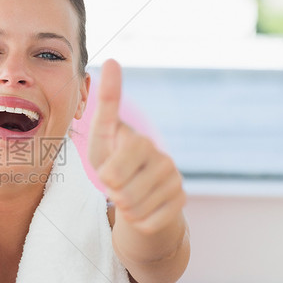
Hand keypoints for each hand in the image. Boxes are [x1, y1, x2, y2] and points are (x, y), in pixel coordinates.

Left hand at [87, 59, 185, 235]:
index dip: (106, 177)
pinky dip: (138, 221)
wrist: (136, 192)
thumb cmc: (113, 160)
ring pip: (135, 210)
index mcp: (141, 142)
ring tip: (128, 195)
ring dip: (125, 208)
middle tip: (117, 186)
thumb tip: (112, 59)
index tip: (108, 173)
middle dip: (113, 194)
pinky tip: (141, 208)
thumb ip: (106, 102)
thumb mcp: (103, 135)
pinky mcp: (180, 203)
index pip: (113, 172)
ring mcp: (175, 182)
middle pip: (123, 193)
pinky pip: (148, 223)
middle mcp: (164, 160)